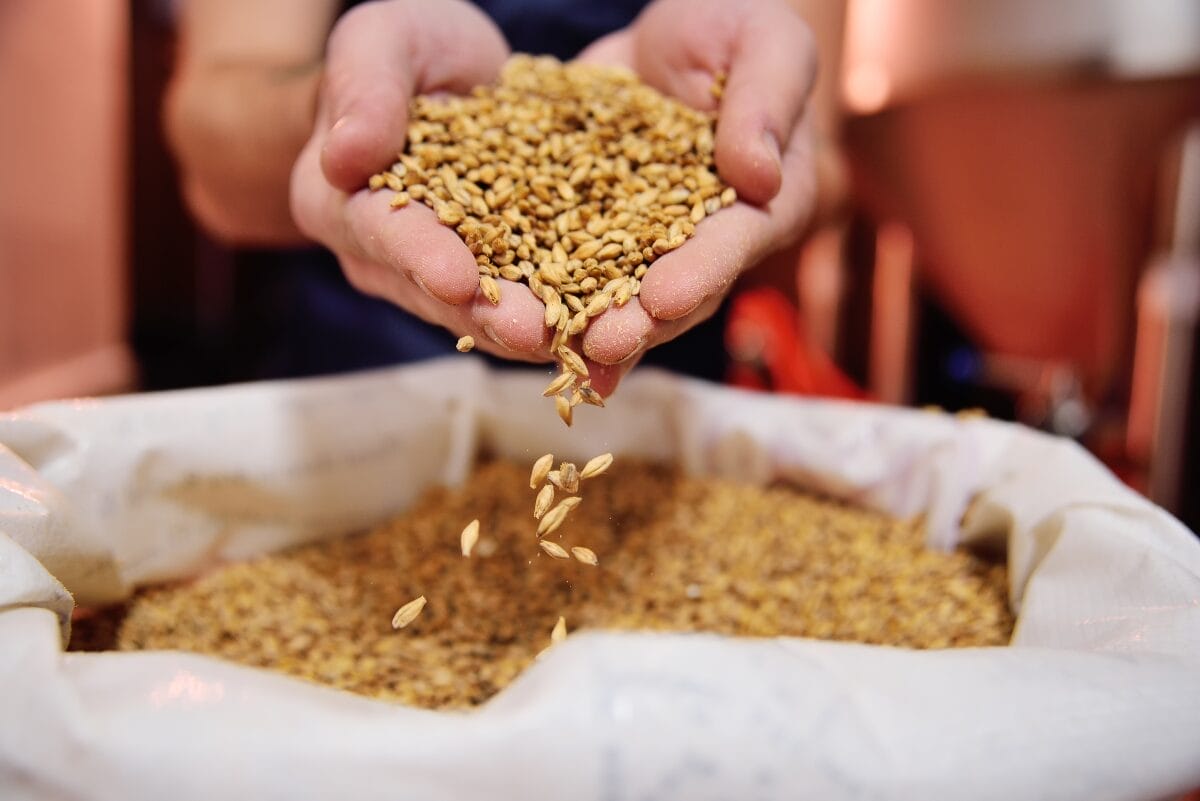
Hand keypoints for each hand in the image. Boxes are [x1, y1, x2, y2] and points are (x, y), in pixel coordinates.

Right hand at [290, 0, 553, 364]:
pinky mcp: (493, 278)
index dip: (420, 255)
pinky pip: (528, 301)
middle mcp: (382, 255)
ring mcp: (437, 275)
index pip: (382, 231)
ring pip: (484, 312)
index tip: (456, 278)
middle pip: (436, 291)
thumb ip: (364, 88)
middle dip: (486, 315)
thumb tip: (344, 157)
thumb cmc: (409, 48)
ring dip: (532, 329)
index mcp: (339, 201)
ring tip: (576, 341)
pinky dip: (565, 313)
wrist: (455, 75)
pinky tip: (604, 328)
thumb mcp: (384, 40)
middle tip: (532, 333)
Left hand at [574, 0, 818, 383]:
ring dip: (582, 324)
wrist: (673, 32)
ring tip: (545, 345)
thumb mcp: (766, 42)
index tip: (664, 298)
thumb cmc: (736, 28)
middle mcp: (704, 239)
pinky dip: (537, 291)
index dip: (699, 273)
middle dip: (636, 323)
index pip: (732, 245)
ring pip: (615, 292)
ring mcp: (645, 241)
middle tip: (599, 346)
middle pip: (673, 291)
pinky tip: (500, 319)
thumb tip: (759, 176)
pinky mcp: (590, 225)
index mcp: (762, 205)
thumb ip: (768, 100)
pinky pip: (562, 259)